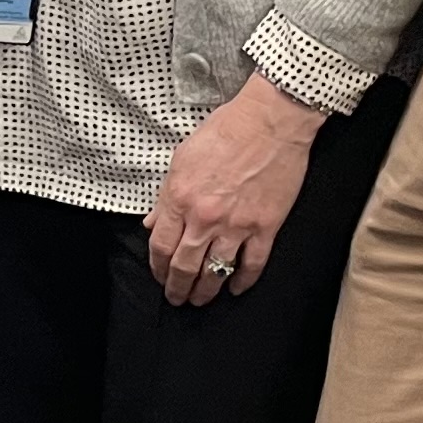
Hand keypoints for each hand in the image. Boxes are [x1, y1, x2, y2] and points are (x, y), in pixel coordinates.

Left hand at [143, 75, 323, 305]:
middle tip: (176, 298)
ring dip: (206, 291)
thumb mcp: (181, 160)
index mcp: (179, 198)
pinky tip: (235, 289)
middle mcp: (204, 217)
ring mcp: (236, 224)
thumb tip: (154, 223)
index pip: (161, 246)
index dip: (158, 267)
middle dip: (177, 287)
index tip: (159, 276)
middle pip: (185, 266)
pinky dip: (242, 281)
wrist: (268, 122)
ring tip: (201, 300)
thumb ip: (166, 197)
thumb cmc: (224, 132)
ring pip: (216, 271)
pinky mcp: (266, 226)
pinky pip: (252, 264)